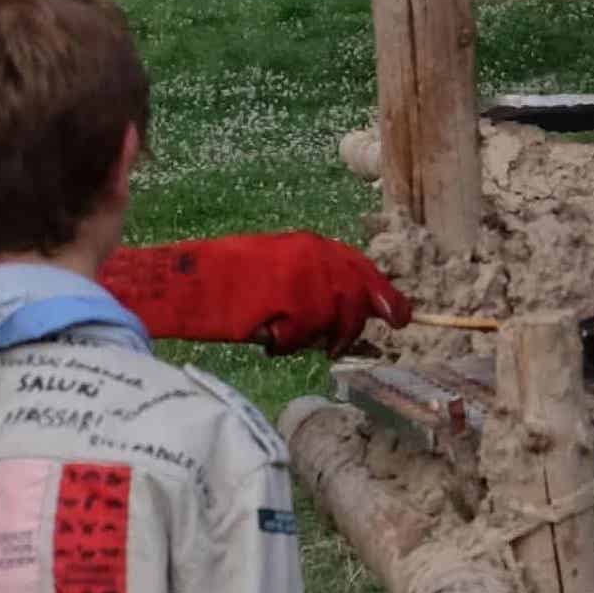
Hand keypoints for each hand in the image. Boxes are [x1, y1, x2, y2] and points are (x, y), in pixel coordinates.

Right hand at [99, 232, 412, 354]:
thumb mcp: (278, 271)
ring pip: (335, 319)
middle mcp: (314, 255)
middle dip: (352, 326)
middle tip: (336, 348)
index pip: (362, 268)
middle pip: (356, 297)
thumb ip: (314, 286)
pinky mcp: (291, 298)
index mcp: (311, 244)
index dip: (385, 295)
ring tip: (286, 338)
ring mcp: (304, 276)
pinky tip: (268, 338)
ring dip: (315, 338)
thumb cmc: (227, 281)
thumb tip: (351, 315)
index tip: (402, 318)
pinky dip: (288, 342)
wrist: (190, 280)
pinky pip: (305, 332)